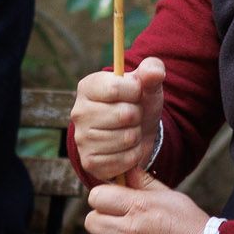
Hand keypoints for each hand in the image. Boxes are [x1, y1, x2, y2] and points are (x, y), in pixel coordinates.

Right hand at [72, 57, 165, 182]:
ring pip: (126, 139)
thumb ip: (152, 71)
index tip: (136, 93)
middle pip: (124, 115)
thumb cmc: (137, 104)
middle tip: (132, 116)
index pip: (115, 88)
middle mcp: (78, 112)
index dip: (135, 92)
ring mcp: (81, 139)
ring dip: (136, 136)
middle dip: (137, 116)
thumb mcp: (147, 84)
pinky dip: (133, 156)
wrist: (134, 133)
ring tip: (129, 131)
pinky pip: (124, 160)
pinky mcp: (89, 162)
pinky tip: (126, 149)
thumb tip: (154, 71)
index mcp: (88, 87)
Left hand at [84, 171, 206, 233]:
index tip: (112, 204)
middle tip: (119, 224)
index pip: (97, 196)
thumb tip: (127, 171)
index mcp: (139, 207)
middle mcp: (129, 231)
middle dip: (102, 220)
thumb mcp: (172, 198)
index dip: (103, 198)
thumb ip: (145, 184)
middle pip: (91, 221)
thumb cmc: (193, 229)